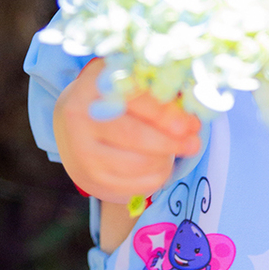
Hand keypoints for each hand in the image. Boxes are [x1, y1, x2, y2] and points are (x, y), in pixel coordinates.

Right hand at [53, 59, 201, 201]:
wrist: (74, 125)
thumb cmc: (116, 101)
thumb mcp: (131, 84)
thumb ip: (158, 93)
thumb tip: (190, 118)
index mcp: (95, 85)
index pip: (135, 101)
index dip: (167, 113)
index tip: (190, 123)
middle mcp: (81, 117)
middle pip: (135, 135)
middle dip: (171, 142)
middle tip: (194, 144)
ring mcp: (81, 149)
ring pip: (136, 164)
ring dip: (165, 160)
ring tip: (175, 152)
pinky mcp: (89, 176)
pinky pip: (132, 185)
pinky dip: (155, 178)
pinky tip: (161, 166)